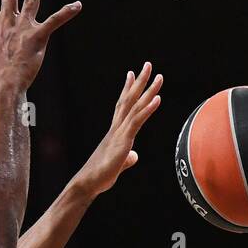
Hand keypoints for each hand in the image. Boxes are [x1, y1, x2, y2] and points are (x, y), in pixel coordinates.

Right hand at [74, 62, 163, 197]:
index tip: (131, 74)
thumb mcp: (118, 164)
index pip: (122, 106)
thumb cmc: (100, 176)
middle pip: (129, 100)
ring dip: (147, 90)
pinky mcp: (123, 141)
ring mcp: (119, 133)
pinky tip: (157, 98)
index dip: (128, 90)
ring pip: (135, 106)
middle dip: (140, 82)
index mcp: (115, 132)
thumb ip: (127, 158)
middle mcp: (117, 128)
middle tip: (147, 64)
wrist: (89, 183)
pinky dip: (148, 109)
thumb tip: (133, 156)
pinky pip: (137, 122)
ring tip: (158, 75)